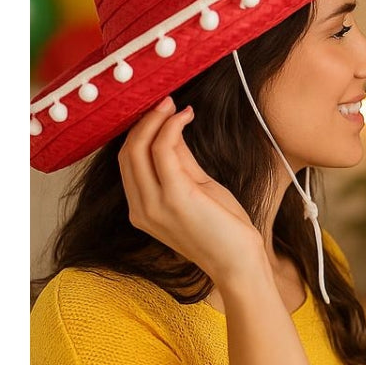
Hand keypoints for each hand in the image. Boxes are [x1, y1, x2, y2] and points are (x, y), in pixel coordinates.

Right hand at [118, 96, 267, 284]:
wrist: (238, 262)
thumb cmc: (222, 229)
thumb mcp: (197, 188)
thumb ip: (180, 161)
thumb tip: (172, 128)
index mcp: (142, 208)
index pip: (127, 161)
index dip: (139, 131)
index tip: (158, 110)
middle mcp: (140, 208)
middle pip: (127, 153)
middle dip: (144, 121)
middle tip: (164, 101)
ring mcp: (153, 204)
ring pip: (138, 149)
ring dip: (155, 120)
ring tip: (173, 104)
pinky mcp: (174, 197)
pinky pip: (163, 151)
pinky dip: (172, 127)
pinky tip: (185, 116)